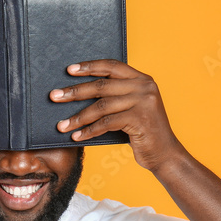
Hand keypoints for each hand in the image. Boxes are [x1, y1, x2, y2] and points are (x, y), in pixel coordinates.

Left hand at [50, 59, 182, 171]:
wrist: (165, 154)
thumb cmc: (143, 132)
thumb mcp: (132, 108)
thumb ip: (117, 96)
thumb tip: (80, 93)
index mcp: (142, 79)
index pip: (112, 66)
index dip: (90, 67)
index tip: (69, 70)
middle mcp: (144, 86)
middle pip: (102, 85)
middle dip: (75, 92)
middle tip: (54, 96)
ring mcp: (143, 102)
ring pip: (101, 106)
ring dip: (78, 117)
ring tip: (62, 125)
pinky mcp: (139, 119)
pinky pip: (106, 123)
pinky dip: (89, 131)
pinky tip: (77, 137)